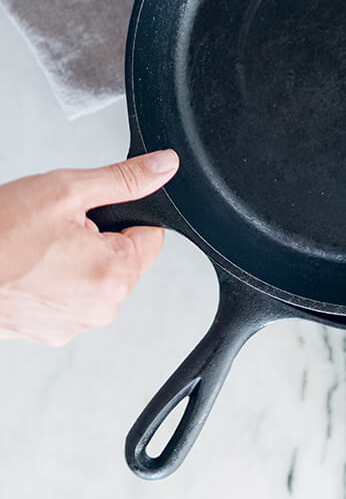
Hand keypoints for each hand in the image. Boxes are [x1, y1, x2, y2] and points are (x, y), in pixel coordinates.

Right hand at [0, 149, 178, 345]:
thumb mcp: (68, 190)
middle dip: (98, 237)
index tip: (90, 214)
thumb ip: (124, 180)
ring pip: (94, 276)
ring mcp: (72, 324)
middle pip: (123, 257)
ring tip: (36, 248)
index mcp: (116, 275)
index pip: (151, 235)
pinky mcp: (47, 331)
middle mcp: (101, 308)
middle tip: (56, 229)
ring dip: (75, 259)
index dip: (123, 215)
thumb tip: (164, 167)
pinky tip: (27, 267)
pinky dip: (53, 280)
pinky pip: (67, 296)